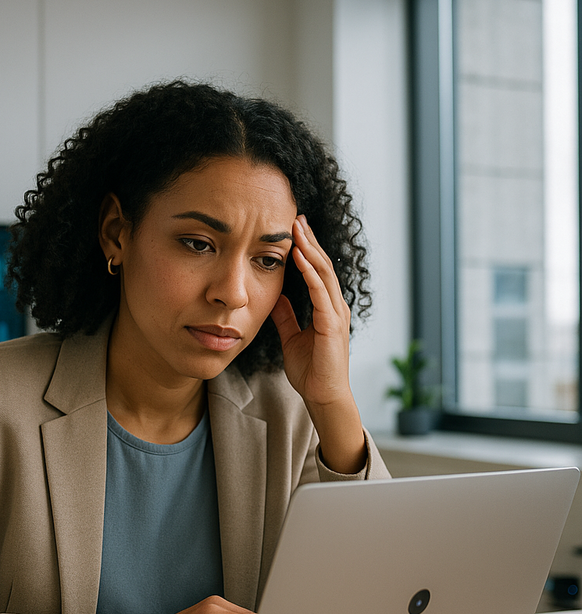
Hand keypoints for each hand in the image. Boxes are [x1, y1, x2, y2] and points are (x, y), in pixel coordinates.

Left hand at [270, 215, 352, 408]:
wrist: (322, 396)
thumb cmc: (310, 370)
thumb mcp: (292, 337)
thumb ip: (287, 316)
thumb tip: (276, 297)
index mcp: (326, 308)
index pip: (317, 271)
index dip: (306, 249)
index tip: (292, 230)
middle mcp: (335, 306)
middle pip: (323, 265)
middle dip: (309, 240)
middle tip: (296, 217)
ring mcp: (336, 314)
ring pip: (324, 273)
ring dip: (310, 249)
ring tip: (297, 229)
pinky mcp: (332, 325)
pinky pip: (321, 292)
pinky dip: (310, 273)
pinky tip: (300, 257)